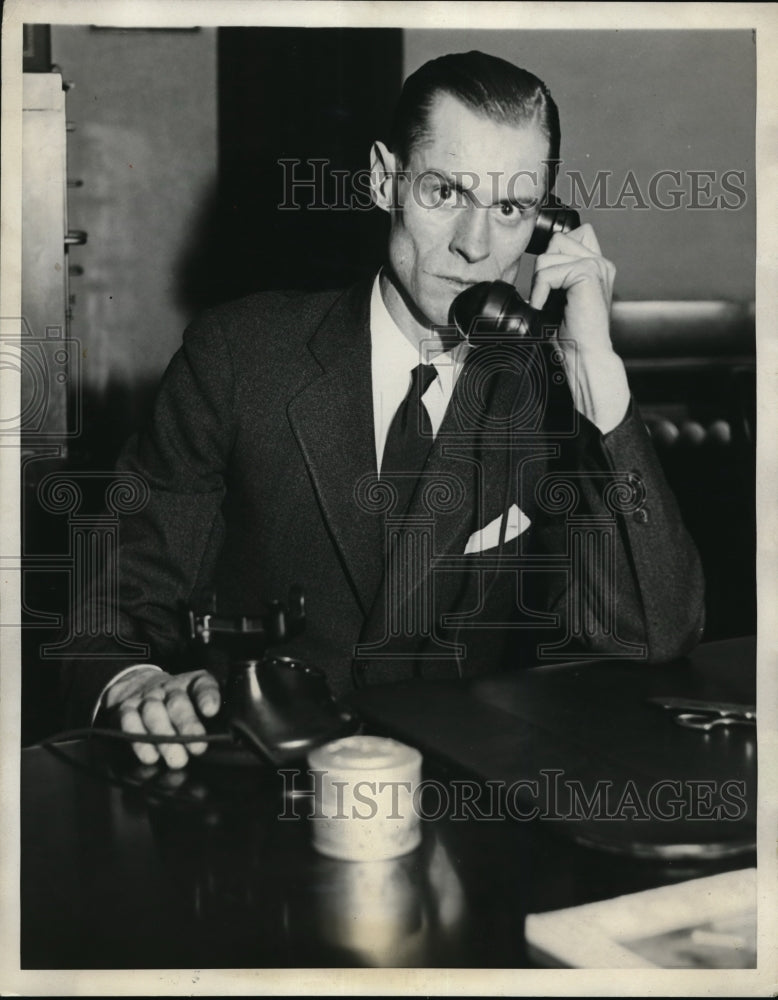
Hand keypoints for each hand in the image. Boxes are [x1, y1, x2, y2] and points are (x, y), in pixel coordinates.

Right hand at [103, 667, 220, 768]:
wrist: (139, 685)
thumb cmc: (179, 701)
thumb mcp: (198, 701)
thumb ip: (211, 713)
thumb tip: (228, 734)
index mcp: (191, 683)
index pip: (202, 685)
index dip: (207, 696)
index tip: (211, 710)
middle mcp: (169, 688)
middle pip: (178, 703)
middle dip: (188, 725)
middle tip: (198, 747)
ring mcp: (146, 698)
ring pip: (153, 712)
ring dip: (164, 737)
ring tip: (177, 759)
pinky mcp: (125, 709)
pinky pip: (129, 722)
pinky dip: (139, 741)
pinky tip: (150, 757)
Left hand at [529, 224, 628, 433]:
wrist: (584, 355)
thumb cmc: (571, 333)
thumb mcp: (560, 296)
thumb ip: (557, 273)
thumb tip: (536, 258)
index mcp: (596, 265)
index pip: (570, 234)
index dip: (553, 252)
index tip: (548, 282)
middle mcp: (600, 262)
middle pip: (556, 240)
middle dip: (544, 268)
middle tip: (548, 296)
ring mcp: (597, 265)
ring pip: (548, 255)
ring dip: (540, 282)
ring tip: (548, 303)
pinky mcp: (589, 273)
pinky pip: (549, 272)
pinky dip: (540, 291)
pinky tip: (545, 307)